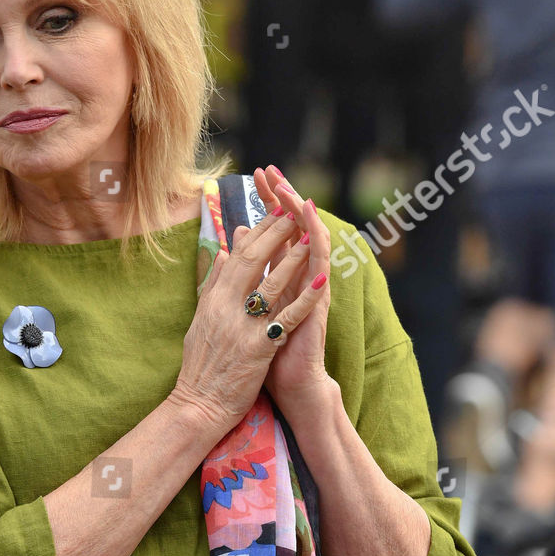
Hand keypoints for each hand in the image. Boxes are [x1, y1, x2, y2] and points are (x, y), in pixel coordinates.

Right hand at [172, 185, 327, 435]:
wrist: (198, 405)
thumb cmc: (201, 366)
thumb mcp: (201, 320)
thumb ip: (212, 286)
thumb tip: (223, 253)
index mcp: (212, 300)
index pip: (237, 257)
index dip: (257, 232)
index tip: (275, 212)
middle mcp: (224, 308)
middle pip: (252, 262)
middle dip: (275, 234)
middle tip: (294, 212)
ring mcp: (242, 328)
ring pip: (271, 285)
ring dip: (293, 259)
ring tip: (310, 237)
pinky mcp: (259, 348)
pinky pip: (287, 317)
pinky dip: (305, 297)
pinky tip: (322, 281)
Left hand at [246, 167, 331, 416]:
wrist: (290, 385)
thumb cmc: (268, 352)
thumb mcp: (249, 308)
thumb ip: (246, 276)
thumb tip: (234, 245)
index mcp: (280, 277)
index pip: (274, 230)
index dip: (265, 203)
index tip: (253, 177)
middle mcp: (298, 277)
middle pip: (292, 227)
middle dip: (281, 198)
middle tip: (269, 170)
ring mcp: (310, 287)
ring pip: (309, 240)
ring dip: (299, 212)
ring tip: (287, 187)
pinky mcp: (318, 303)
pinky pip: (320, 268)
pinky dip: (317, 244)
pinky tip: (312, 223)